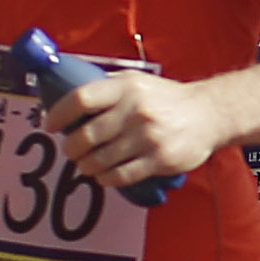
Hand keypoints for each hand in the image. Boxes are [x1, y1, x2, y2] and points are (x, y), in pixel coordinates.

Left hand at [48, 61, 218, 193]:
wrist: (209, 114)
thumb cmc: (167, 98)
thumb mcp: (136, 81)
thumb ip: (107, 87)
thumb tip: (69, 97)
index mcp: (126, 87)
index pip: (81, 99)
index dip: (59, 114)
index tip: (50, 125)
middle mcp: (136, 110)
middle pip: (86, 135)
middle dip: (72, 148)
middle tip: (70, 151)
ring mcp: (148, 136)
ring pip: (101, 160)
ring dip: (86, 166)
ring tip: (86, 165)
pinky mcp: (159, 159)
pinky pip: (121, 176)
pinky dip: (106, 179)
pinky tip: (104, 176)